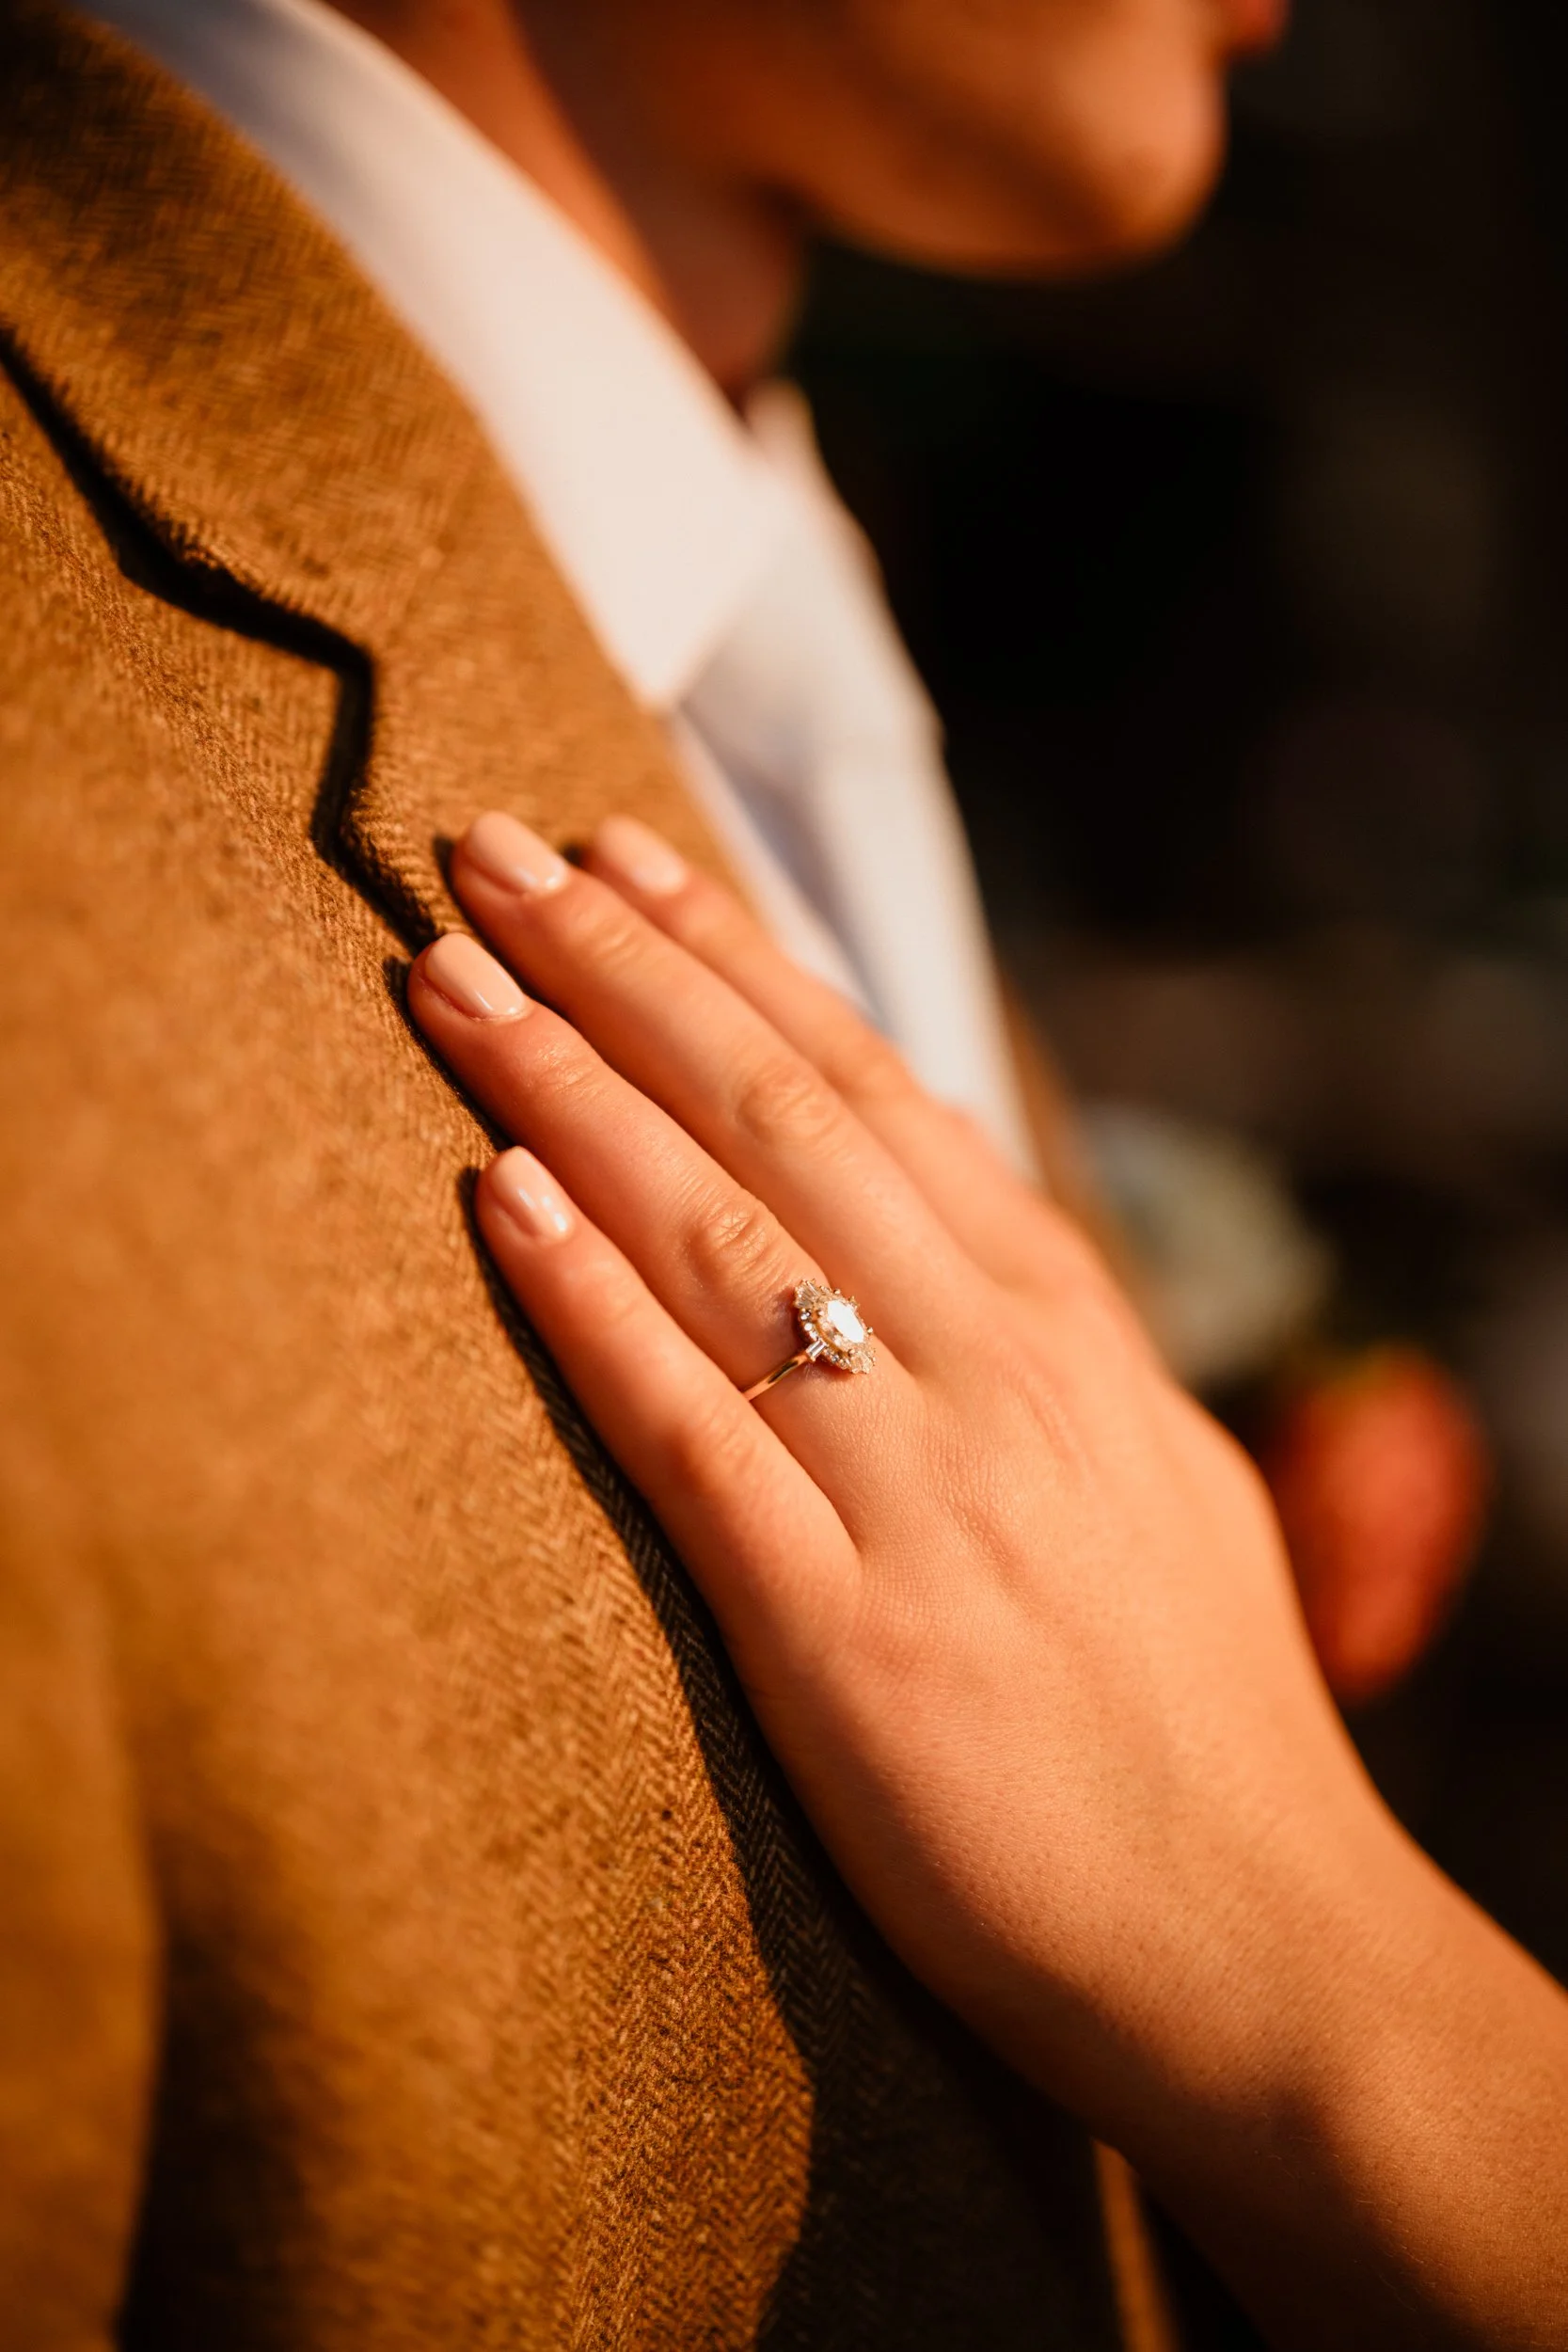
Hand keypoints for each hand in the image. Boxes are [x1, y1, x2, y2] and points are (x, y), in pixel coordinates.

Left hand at [408, 811, 1567, 2349]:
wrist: (1262, 1944)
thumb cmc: (1192, 1715)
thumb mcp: (1151, 1468)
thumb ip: (1040, 1330)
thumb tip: (947, 1203)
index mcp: (1063, 1324)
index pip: (875, 1088)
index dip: (734, 961)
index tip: (623, 860)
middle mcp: (995, 1371)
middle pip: (777, 1120)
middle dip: (621, 971)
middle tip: (487, 854)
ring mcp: (921, 1493)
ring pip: (722, 1236)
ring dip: (570, 1089)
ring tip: (449, 978)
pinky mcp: (845, 1635)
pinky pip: (692, 1431)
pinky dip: (588, 1301)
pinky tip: (498, 1197)